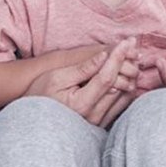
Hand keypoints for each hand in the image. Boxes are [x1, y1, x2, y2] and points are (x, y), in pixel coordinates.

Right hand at [24, 37, 140, 127]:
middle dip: (128, 62)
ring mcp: (98, 122)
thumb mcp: (56, 78)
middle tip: (132, 45)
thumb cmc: (40, 97)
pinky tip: (126, 74)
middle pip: (120, 84)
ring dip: (130, 74)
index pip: (107, 76)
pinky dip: (127, 87)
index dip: (118, 57)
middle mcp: (94, 116)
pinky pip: (122, 104)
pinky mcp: (101, 125)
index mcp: (82, 104)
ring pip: (124, 94)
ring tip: (131, 57)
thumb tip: (104, 56)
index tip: (128, 41)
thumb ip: (82, 68)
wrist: (33, 123)